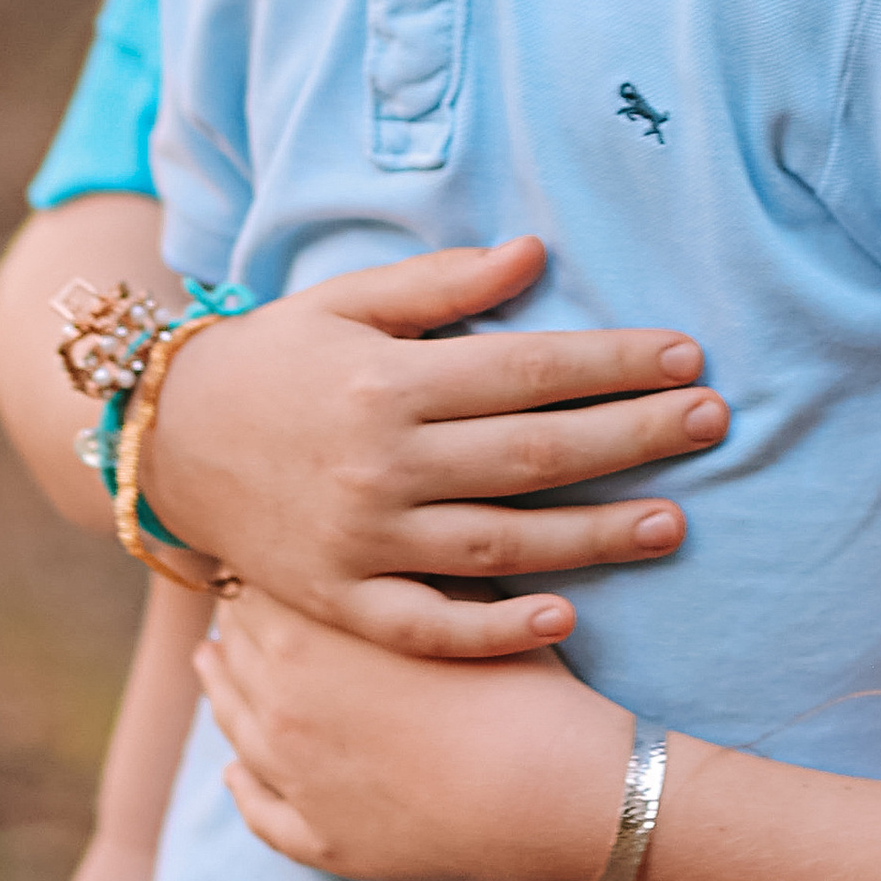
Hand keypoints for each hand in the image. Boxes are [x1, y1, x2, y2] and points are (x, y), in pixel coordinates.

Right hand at [146, 236, 727, 655]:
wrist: (166, 440)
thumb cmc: (273, 357)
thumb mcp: (346, 300)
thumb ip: (443, 284)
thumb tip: (536, 252)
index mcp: (388, 378)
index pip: (526, 370)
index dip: (612, 363)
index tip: (686, 355)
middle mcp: (380, 461)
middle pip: (532, 454)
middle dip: (633, 437)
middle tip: (713, 421)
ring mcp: (360, 538)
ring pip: (499, 542)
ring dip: (595, 536)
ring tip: (676, 522)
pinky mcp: (340, 599)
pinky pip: (428, 623)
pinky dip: (493, 629)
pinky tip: (563, 619)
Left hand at [197, 586, 634, 880]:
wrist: (542, 786)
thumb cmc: (512, 680)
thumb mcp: (458, 595)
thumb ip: (401, 565)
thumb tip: (374, 535)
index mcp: (306, 632)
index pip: (255, 582)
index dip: (263, 563)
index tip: (269, 546)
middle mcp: (279, 702)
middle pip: (235, 647)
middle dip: (237, 619)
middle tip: (237, 595)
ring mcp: (291, 776)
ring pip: (233, 723)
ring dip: (221, 688)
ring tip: (211, 665)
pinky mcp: (316, 838)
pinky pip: (258, 807)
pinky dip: (241, 784)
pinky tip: (236, 771)